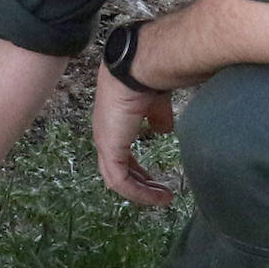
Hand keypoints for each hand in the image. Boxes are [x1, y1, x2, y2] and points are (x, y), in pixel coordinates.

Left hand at [92, 62, 175, 205]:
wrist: (139, 68)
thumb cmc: (147, 78)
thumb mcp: (156, 104)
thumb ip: (158, 118)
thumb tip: (164, 130)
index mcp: (112, 123)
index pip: (120, 154)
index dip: (136, 169)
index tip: (155, 179)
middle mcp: (104, 134)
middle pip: (117, 169)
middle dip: (139, 184)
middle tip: (160, 193)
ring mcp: (104, 143)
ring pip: (117, 179)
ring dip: (140, 192)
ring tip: (162, 198)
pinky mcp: (110, 149)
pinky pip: (120, 181)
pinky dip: (138, 192)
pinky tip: (157, 196)